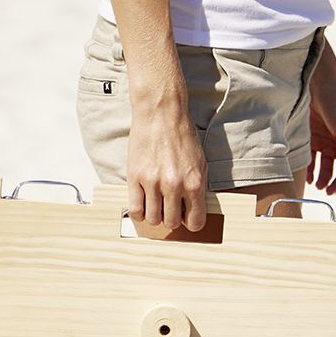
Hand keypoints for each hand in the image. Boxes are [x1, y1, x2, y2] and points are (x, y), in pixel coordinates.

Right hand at [126, 104, 208, 231]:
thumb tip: (193, 211)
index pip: (195, 222)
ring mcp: (153, 182)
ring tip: (156, 203)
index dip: (191, 222)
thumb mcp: (200, 162)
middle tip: (169, 206)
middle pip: (172, 223)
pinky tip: (143, 203)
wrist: (161, 113)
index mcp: (194, 183)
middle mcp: (174, 185)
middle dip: (171, 218)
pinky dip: (139, 212)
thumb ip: (198, 188)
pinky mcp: (135, 177)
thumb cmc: (182, 136)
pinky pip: (135, 209)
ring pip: (153, 219)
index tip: (186, 216)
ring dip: (155, 215)